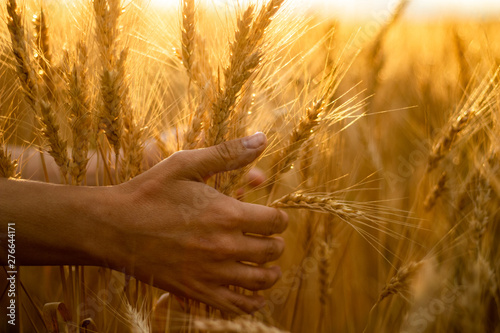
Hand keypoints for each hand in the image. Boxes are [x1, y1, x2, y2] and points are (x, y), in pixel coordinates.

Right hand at [104, 133, 287, 313]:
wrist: (112, 227)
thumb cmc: (148, 192)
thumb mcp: (186, 164)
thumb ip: (227, 153)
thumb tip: (262, 138)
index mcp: (226, 214)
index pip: (275, 222)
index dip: (280, 219)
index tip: (275, 218)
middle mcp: (224, 246)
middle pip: (271, 251)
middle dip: (276, 244)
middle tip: (271, 240)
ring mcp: (210, 272)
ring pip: (260, 281)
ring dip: (270, 274)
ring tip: (268, 268)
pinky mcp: (195, 291)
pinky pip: (234, 307)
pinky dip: (251, 305)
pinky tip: (254, 298)